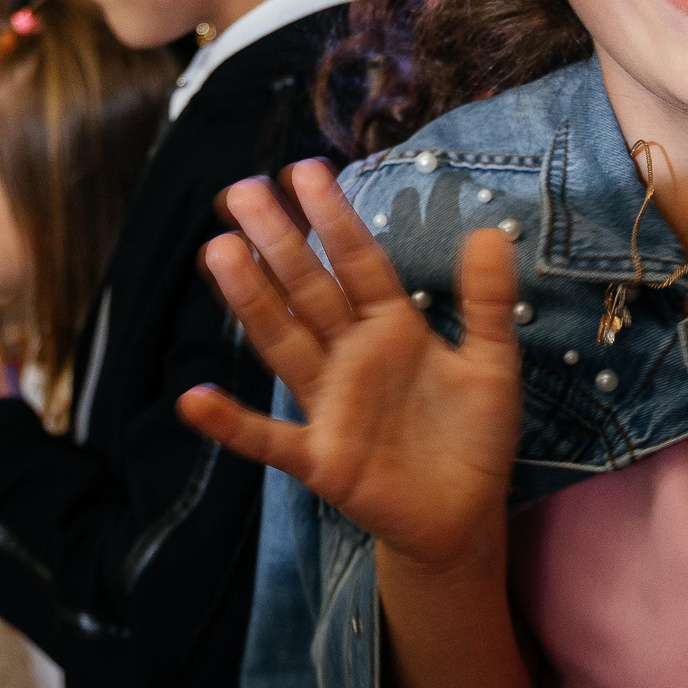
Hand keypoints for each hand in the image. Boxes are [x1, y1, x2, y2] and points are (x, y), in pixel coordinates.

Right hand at [177, 160, 522, 571]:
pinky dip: (232, 424)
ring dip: (252, 301)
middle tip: (242, 192)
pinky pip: (269, 439)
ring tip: (219, 253)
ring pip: (284, 343)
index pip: (357, 263)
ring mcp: (330, 405)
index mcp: (391, 327)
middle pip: (309, 290)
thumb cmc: (474, 437)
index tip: (304, 171)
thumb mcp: (493, 365)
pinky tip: (194, 400)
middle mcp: (350, 356)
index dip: (333, 219)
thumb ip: (488, 303)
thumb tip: (490, 231)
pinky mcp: (321, 459)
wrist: (465, 516)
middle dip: (280, 243)